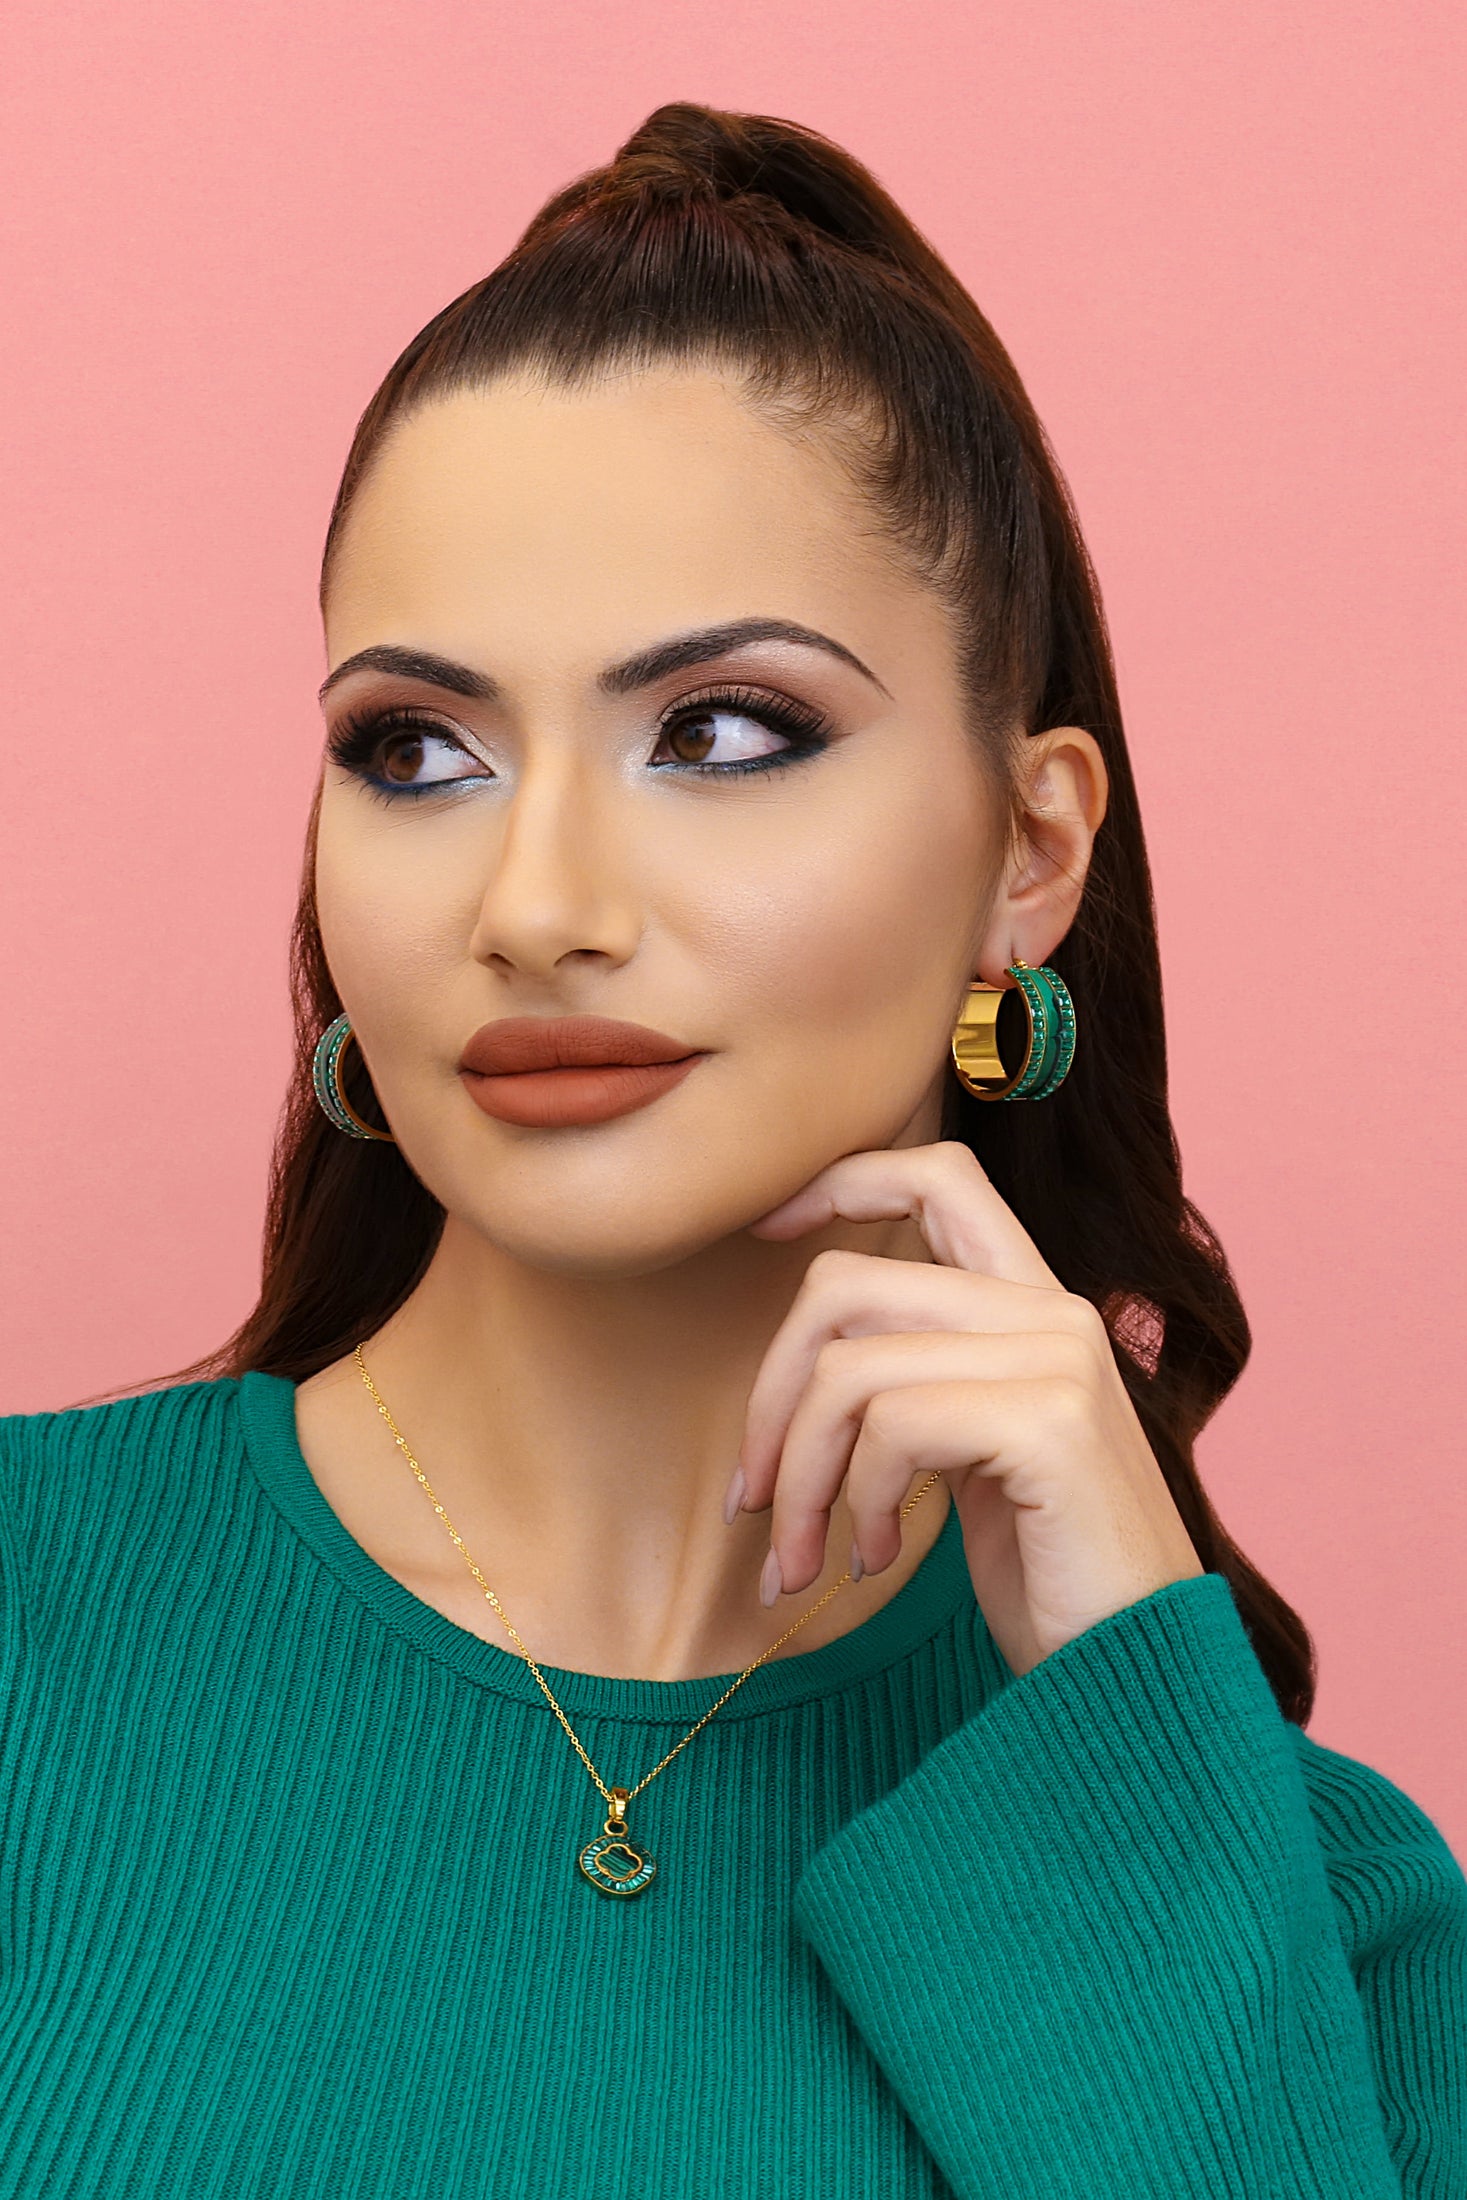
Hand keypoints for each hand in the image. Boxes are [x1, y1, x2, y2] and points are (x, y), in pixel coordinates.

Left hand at [733, 1141, 1204, 1678]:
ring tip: (804, 1557)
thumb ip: (918, 1382)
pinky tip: (879, 1558)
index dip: (839, 1182)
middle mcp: (1054, 1312)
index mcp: (1034, 1307)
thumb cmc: (1048, 1575)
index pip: (937, 1176)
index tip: (761, 1229)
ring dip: (799, 1477)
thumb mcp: (970, 1455)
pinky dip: (856, 1501)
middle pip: (843, 1287)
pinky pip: (891, 1425)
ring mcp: (1059, 1360)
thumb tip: (793, 1368)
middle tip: (754, 1499)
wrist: (1136, 1675)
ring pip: (848, 1369)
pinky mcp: (1050, 1423)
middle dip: (770, 1398)